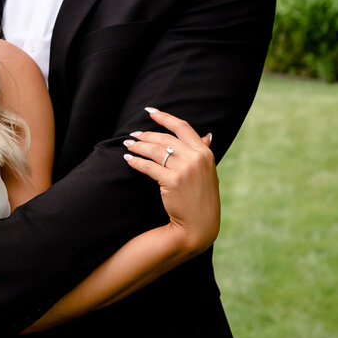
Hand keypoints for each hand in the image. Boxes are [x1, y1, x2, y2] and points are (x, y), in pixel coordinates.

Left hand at [123, 108, 219, 256]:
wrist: (199, 225)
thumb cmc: (202, 199)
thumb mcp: (209, 173)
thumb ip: (204, 153)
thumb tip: (206, 136)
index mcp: (205, 153)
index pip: (183, 127)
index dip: (165, 117)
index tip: (150, 112)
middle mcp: (196, 158)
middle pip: (165, 138)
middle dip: (147, 135)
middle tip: (134, 135)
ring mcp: (184, 169)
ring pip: (155, 151)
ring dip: (139, 146)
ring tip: (128, 145)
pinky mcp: (171, 181)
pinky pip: (148, 166)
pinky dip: (136, 162)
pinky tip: (128, 160)